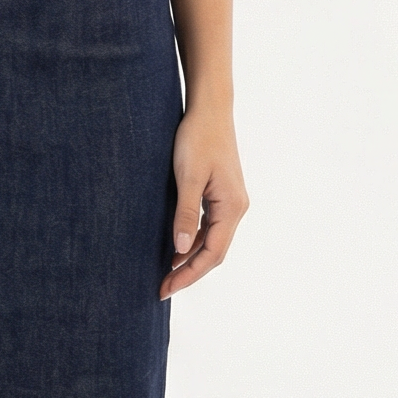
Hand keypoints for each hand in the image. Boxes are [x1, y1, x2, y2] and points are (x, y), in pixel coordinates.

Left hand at [161, 104, 247, 299]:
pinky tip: (175, 246)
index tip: (166, 288)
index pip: (212, 254)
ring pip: (212, 240)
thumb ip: (185, 214)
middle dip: (189, 271)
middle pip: (214, 252)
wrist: (209, 109)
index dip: (189, 274)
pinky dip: (193, 240)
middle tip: (162, 288)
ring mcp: (230, 201)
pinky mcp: (222, 193)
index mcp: (231, 208)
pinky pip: (210, 226)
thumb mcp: (187, 177)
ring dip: (190, 257)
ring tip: (166, 272)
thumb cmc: (198, 138)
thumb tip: (179, 250)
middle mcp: (236, 208)